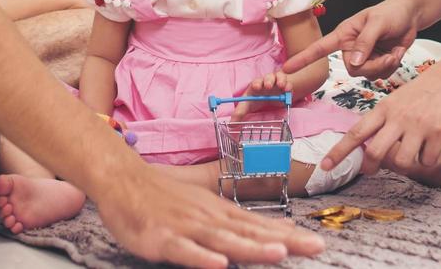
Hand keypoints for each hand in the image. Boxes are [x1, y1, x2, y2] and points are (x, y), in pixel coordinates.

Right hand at [92, 164, 323, 266]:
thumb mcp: (205, 205)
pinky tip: (219, 265)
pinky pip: (185, 251)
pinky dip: (202, 258)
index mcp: (220, 212)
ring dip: (251, 248)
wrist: (123, 179)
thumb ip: (237, 222)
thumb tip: (278, 232)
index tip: (317, 244)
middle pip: (250, 232)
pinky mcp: (162, 239)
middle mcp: (209, 218)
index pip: (259, 226)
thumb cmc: (165, 197)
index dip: (289, 236)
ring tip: (278, 254)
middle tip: (315, 247)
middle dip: (283, 242)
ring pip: (223, 240)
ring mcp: (186, 227)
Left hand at [230, 71, 291, 120]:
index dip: (257, 84)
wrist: (271, 95)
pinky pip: (288, 83)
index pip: (256, 82)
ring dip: (280, 80)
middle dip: (268, 80)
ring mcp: (276, 82)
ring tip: (281, 86)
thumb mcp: (248, 106)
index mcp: (256, 85)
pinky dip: (289, 86)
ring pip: (278, 77)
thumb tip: (231, 124)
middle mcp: (266, 82)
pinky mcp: (285, 86)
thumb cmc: (256, 99)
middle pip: (268, 77)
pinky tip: (288, 90)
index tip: (257, 87)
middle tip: (269, 86)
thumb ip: (240, 113)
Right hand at [282, 0, 417, 79]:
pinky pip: (380, 76)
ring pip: (367, 75)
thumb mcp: (377, 23)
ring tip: (392, 52)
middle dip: (372, 66)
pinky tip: (395, 54)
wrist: (410, 16)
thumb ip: (364, 43)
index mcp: (344, 34)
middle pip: (352, 69)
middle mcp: (351, 47)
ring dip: (384, 66)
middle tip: (386, 55)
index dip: (303, 58)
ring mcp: (364, 57)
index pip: (319, 48)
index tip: (286, 68)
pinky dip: (391, 67)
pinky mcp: (377, 63)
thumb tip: (353, 63)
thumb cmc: (390, 12)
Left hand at [319, 61, 440, 174]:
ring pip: (401, 162)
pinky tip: (432, 147)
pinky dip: (428, 159)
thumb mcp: (399, 99)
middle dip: (369, 166)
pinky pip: (427, 160)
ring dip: (404, 164)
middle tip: (370, 171)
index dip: (339, 151)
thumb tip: (374, 150)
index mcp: (384, 108)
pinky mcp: (438, 133)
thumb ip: (385, 121)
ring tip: (411, 153)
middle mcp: (398, 117)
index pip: (356, 132)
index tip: (324, 166)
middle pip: (375, 152)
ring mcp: (417, 126)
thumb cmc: (426, 89)